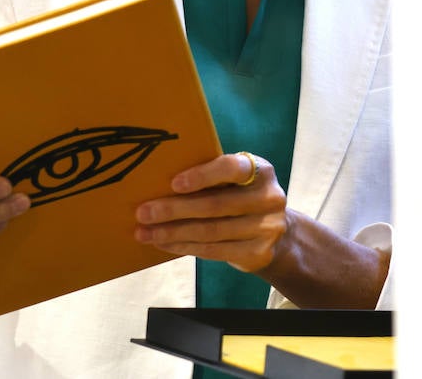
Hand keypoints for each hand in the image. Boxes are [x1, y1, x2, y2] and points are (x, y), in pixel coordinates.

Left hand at [133, 152, 289, 272]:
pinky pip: (214, 251)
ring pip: (211, 232)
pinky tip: (164, 244)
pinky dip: (184, 247)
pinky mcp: (258, 253)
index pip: (232, 168)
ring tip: (145, 232)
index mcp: (260, 171)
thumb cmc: (242, 196)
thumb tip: (159, 181)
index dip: (202, 175)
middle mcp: (268, 198)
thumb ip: (211, 177)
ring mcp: (266, 228)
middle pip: (215, 205)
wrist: (277, 232)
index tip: (173, 183)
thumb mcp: (236, 180)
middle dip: (174, 210)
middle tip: (143, 212)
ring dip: (173, 233)